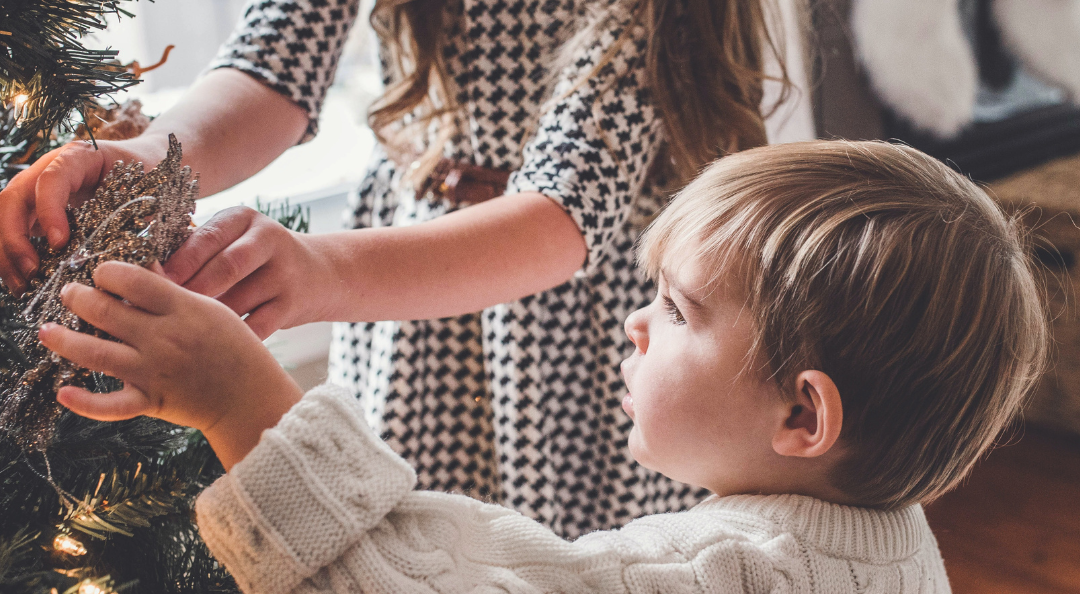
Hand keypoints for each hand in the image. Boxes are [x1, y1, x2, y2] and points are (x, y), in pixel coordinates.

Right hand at [0, 137, 166, 292]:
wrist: (143, 162)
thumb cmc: (147, 175)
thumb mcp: (147, 189)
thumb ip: (138, 216)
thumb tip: (137, 261)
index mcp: (78, 157)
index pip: (50, 179)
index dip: (49, 211)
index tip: (59, 243)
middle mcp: (48, 169)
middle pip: (14, 198)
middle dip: (15, 237)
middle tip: (33, 271)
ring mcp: (36, 189)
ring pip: (5, 215)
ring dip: (6, 253)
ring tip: (24, 286)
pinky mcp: (35, 210)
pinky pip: (14, 231)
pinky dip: (12, 258)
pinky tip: (24, 284)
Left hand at [38, 261, 302, 468]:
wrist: (250, 396)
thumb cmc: (235, 348)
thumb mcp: (212, 309)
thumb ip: (175, 291)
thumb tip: (142, 267)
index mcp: (182, 310)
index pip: (132, 280)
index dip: (108, 271)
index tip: (101, 272)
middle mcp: (163, 338)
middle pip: (105, 311)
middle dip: (78, 298)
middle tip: (69, 294)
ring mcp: (154, 371)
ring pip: (95, 353)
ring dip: (63, 340)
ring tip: (47, 331)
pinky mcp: (151, 401)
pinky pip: (110, 405)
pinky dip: (84, 402)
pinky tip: (63, 392)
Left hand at [163, 206, 331, 338]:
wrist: (318, 273)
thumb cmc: (255, 259)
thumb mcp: (233, 239)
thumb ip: (196, 248)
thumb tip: (145, 274)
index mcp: (245, 218)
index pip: (207, 238)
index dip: (178, 263)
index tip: (150, 285)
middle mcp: (269, 240)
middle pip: (226, 268)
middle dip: (192, 292)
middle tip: (161, 313)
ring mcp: (285, 273)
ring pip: (238, 302)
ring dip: (208, 321)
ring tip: (179, 334)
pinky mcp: (293, 304)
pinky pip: (256, 327)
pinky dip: (232, 339)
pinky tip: (210, 347)